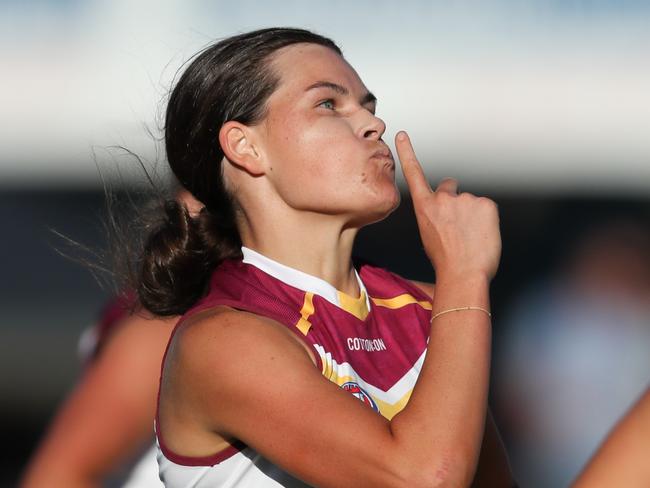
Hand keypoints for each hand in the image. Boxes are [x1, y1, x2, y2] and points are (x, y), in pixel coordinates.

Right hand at [396, 131, 500, 280]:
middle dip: (455, 199)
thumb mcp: (429, 235)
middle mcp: (443, 198)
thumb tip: (450, 212)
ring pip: (471, 203)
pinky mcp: (486, 204)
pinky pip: (487, 208)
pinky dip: (486, 220)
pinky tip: (481, 235)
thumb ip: (436, 215)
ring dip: (472, 215)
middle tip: (459, 223)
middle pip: (451, 187)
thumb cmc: (446, 260)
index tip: (401, 135)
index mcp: (425, 207)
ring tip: (470, 238)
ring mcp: (465, 199)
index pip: (414, 174)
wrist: (463, 273)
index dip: (407, 153)